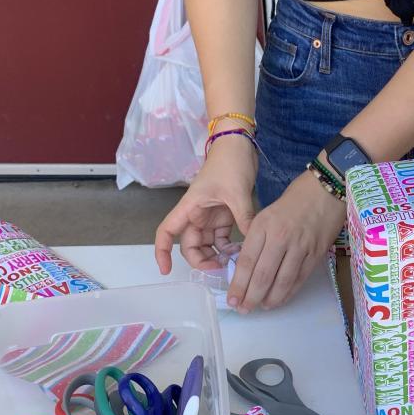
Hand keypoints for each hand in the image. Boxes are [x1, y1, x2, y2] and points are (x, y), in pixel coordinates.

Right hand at [155, 135, 256, 274]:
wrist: (239, 144)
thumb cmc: (230, 162)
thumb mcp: (237, 192)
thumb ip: (244, 218)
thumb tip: (251, 243)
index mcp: (190, 207)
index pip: (166, 232)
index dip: (162, 252)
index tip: (166, 270)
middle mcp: (196, 214)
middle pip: (189, 245)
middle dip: (202, 260)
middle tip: (221, 269)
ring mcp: (209, 215)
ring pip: (207, 244)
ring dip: (217, 255)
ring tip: (235, 262)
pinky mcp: (223, 214)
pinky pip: (222, 238)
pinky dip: (228, 247)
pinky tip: (241, 252)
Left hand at [227, 170, 345, 310]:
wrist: (326, 190)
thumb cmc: (293, 200)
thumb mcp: (266, 215)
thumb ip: (257, 239)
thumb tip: (247, 268)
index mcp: (263, 226)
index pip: (247, 261)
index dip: (238, 284)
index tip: (231, 299)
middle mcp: (281, 238)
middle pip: (263, 275)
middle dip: (251, 296)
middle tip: (243, 309)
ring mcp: (300, 247)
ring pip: (282, 281)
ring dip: (270, 299)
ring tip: (260, 307)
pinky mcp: (316, 254)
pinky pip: (299, 279)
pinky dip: (288, 293)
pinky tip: (279, 300)